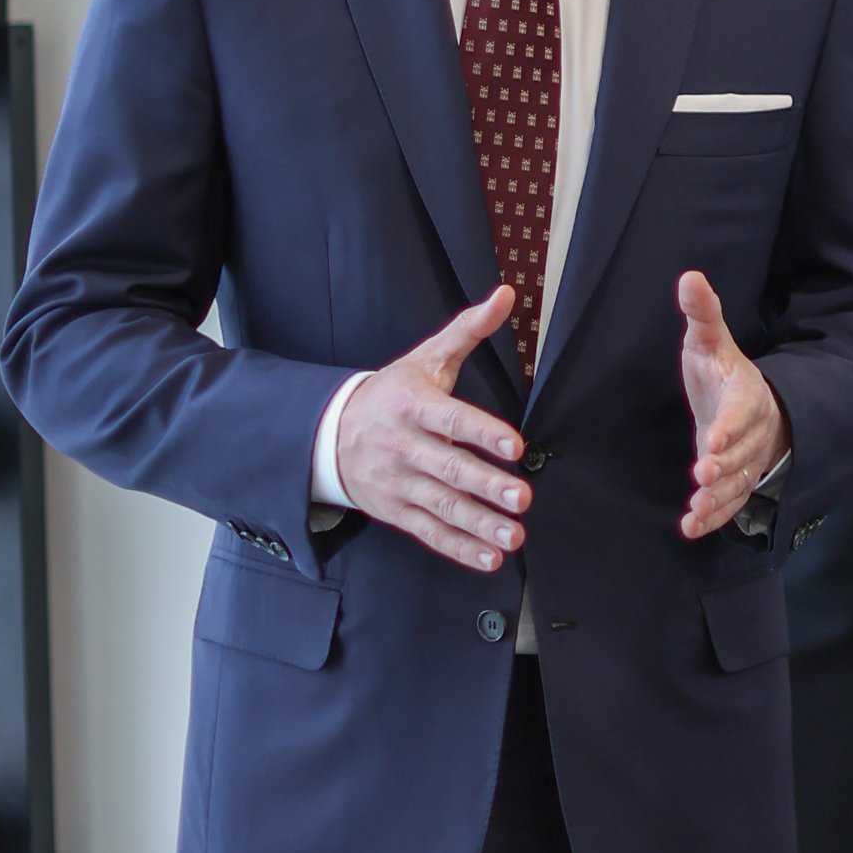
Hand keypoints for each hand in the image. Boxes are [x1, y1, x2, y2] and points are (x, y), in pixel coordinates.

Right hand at [334, 287, 528, 571]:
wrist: (330, 433)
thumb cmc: (391, 393)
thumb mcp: (425, 358)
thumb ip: (468, 330)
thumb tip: (505, 295)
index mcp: (413, 406)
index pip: (452, 419)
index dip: (482, 432)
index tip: (514, 445)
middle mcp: (404, 447)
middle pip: (449, 468)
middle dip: (486, 485)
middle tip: (523, 498)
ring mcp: (398, 483)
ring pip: (442, 506)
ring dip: (479, 524)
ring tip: (514, 534)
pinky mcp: (396, 511)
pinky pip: (429, 532)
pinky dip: (459, 548)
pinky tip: (489, 557)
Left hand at [678, 268, 792, 540]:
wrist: (751, 405)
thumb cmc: (725, 372)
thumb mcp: (711, 341)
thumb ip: (703, 313)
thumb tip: (690, 277)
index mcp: (746, 396)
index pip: (741, 412)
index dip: (730, 426)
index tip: (713, 439)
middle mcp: (751, 432)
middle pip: (742, 452)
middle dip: (724, 465)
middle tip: (703, 474)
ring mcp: (746, 460)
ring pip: (738, 482)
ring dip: (718, 497)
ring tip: (696, 510)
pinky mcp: (735, 481)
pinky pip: (730, 503)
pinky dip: (714, 517)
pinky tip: (691, 527)